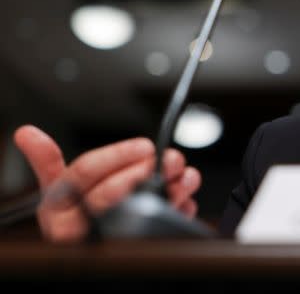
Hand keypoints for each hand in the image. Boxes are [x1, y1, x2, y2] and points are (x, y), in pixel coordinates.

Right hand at [13, 125, 201, 242]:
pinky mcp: (133, 251)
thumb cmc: (75, 215)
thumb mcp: (58, 189)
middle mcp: (79, 225)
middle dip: (144, 172)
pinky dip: (178, 213)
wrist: (87, 251)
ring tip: (186, 177)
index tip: (144, 145)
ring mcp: (108, 241)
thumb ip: (48, 161)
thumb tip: (26, 134)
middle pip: (113, 193)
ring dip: (171, 191)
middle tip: (169, 159)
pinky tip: (187, 201)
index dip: (116, 155)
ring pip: (140, 214)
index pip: (84, 173)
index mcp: (57, 207)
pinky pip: (159, 233)